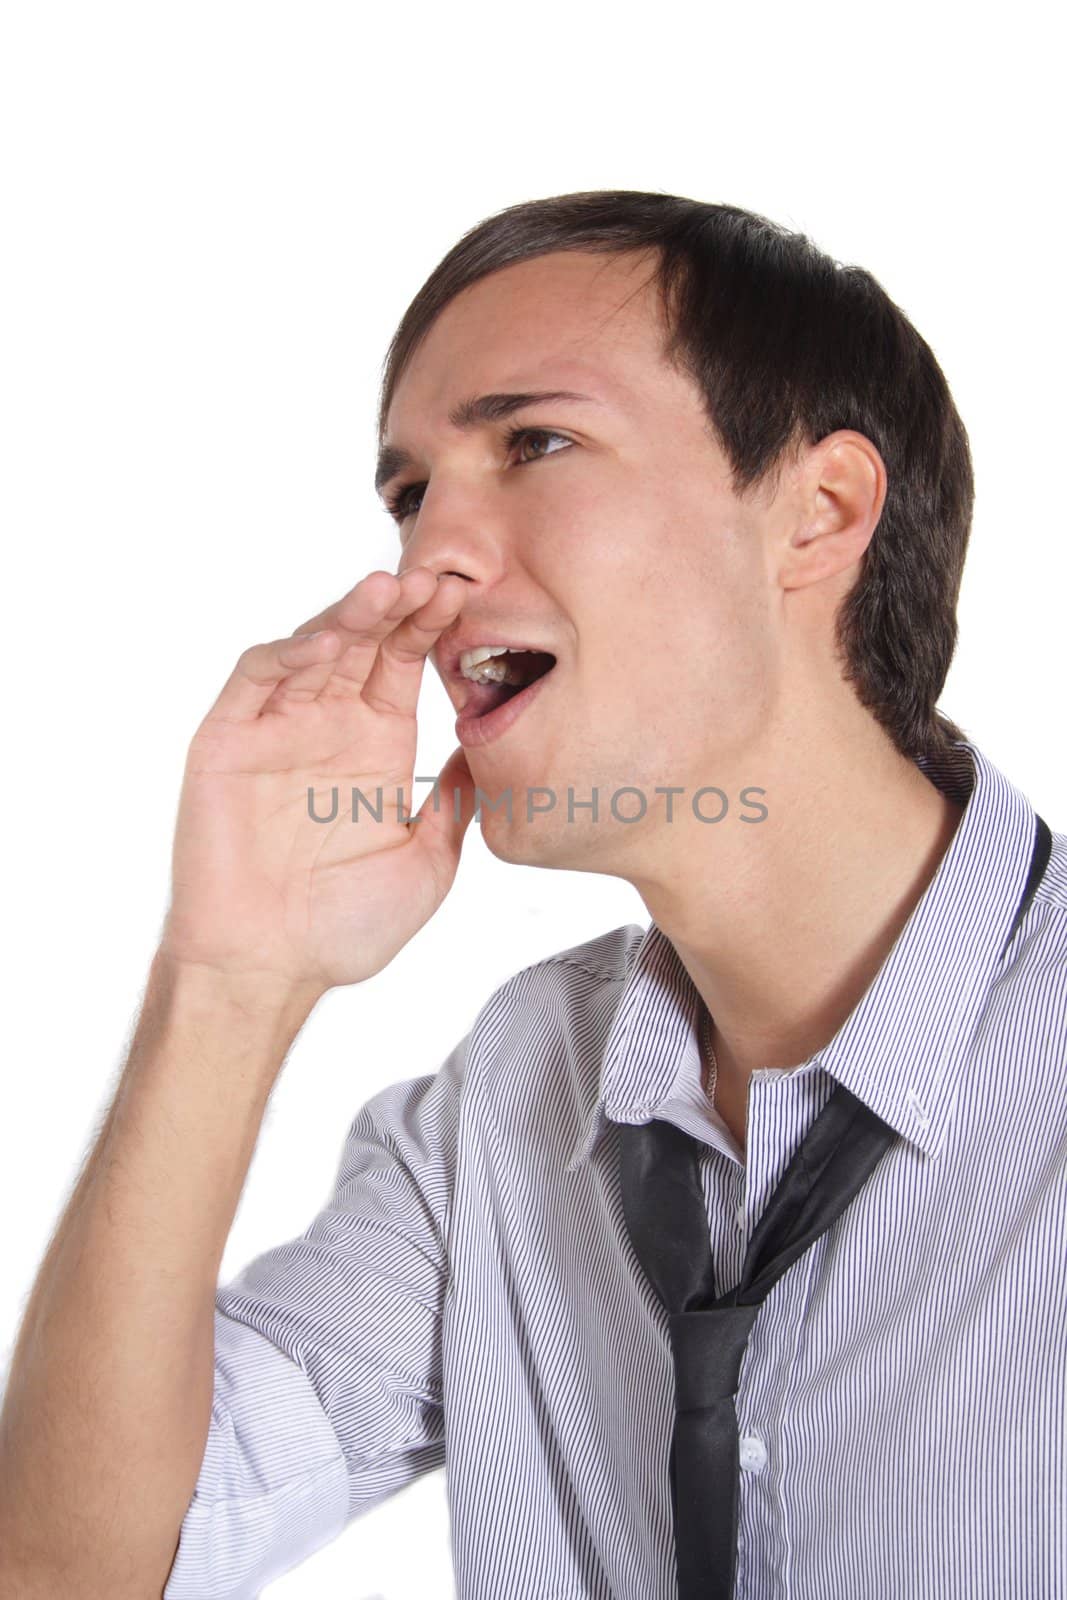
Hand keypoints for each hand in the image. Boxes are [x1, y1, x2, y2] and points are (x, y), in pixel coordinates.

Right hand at [159, 567, 476, 992]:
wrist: (270, 969)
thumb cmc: (344, 927)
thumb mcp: (427, 861)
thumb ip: (454, 802)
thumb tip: (489, 750)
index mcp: (375, 743)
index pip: (403, 664)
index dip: (430, 628)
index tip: (466, 598)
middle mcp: (327, 724)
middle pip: (363, 643)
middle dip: (397, 608)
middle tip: (433, 579)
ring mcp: (276, 728)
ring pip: (312, 647)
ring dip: (348, 616)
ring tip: (386, 591)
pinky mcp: (228, 740)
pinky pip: (255, 679)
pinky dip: (288, 653)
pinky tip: (326, 642)